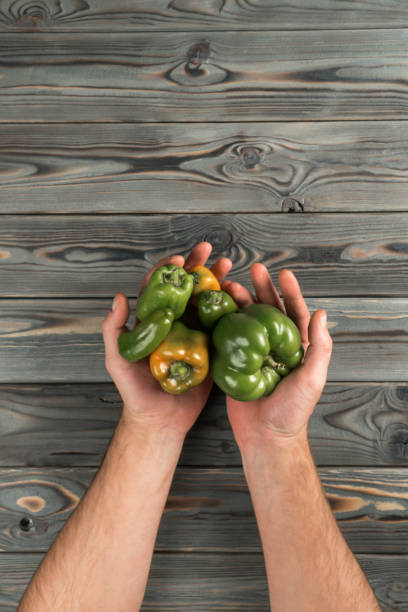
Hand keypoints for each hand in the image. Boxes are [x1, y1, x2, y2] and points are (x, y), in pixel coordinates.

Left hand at [102, 242, 231, 437]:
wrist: (161, 419)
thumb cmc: (134, 391)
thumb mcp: (117, 360)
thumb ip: (114, 330)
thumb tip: (119, 296)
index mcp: (152, 321)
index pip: (159, 288)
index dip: (168, 271)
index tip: (179, 261)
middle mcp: (174, 323)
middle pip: (186, 288)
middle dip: (197, 266)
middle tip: (208, 250)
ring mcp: (193, 334)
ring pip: (206, 301)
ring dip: (217, 281)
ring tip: (229, 265)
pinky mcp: (210, 348)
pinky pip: (221, 325)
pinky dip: (230, 308)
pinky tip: (239, 294)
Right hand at [221, 264, 331, 447]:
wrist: (266, 437)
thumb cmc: (293, 411)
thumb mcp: (312, 378)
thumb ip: (320, 347)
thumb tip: (322, 313)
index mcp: (297, 348)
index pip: (295, 313)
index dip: (290, 292)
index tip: (283, 273)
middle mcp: (275, 347)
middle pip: (268, 310)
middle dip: (261, 289)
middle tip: (253, 270)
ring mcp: (254, 354)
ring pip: (246, 320)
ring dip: (239, 301)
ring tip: (228, 286)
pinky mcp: (235, 363)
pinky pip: (228, 338)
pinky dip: (222, 322)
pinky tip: (215, 309)